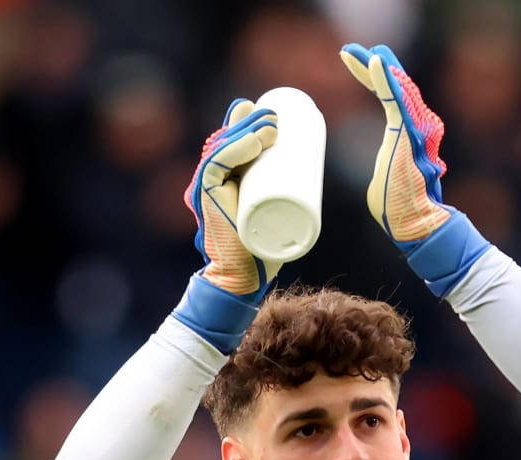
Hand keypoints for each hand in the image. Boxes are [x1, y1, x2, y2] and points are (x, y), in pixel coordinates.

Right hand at [184, 100, 281, 299]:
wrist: (240, 280)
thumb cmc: (260, 255)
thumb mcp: (276, 221)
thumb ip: (287, 203)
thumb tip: (314, 182)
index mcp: (224, 181)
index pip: (233, 144)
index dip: (249, 124)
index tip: (277, 118)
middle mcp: (212, 180)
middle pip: (228, 141)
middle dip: (251, 122)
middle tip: (278, 118)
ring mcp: (206, 187)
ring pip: (223, 148)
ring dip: (248, 131)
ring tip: (273, 126)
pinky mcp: (205, 197)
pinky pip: (216, 166)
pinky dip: (234, 151)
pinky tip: (254, 141)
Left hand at [339, 43, 488, 296]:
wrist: (415, 224)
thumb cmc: (399, 208)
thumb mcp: (386, 175)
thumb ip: (387, 159)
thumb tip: (387, 163)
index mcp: (408, 134)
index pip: (391, 97)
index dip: (374, 78)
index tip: (354, 62)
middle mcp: (417, 126)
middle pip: (395, 86)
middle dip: (373, 65)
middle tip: (351, 50)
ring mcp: (415, 129)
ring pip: (397, 88)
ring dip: (377, 66)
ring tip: (359, 51)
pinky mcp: (409, 135)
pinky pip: (396, 100)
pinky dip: (386, 80)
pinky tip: (376, 60)